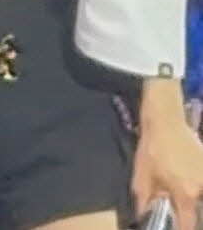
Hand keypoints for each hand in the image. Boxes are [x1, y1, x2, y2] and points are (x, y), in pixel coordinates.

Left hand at [133, 113, 202, 229]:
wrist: (165, 119)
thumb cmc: (152, 148)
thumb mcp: (142, 176)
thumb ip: (144, 200)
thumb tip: (142, 214)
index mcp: (186, 193)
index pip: (189, 223)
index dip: (181, 227)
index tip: (175, 225)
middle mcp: (201, 186)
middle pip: (196, 208)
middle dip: (186, 207)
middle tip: (173, 200)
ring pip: (199, 192)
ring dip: (191, 193)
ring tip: (176, 182)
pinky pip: (201, 178)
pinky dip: (195, 179)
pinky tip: (183, 171)